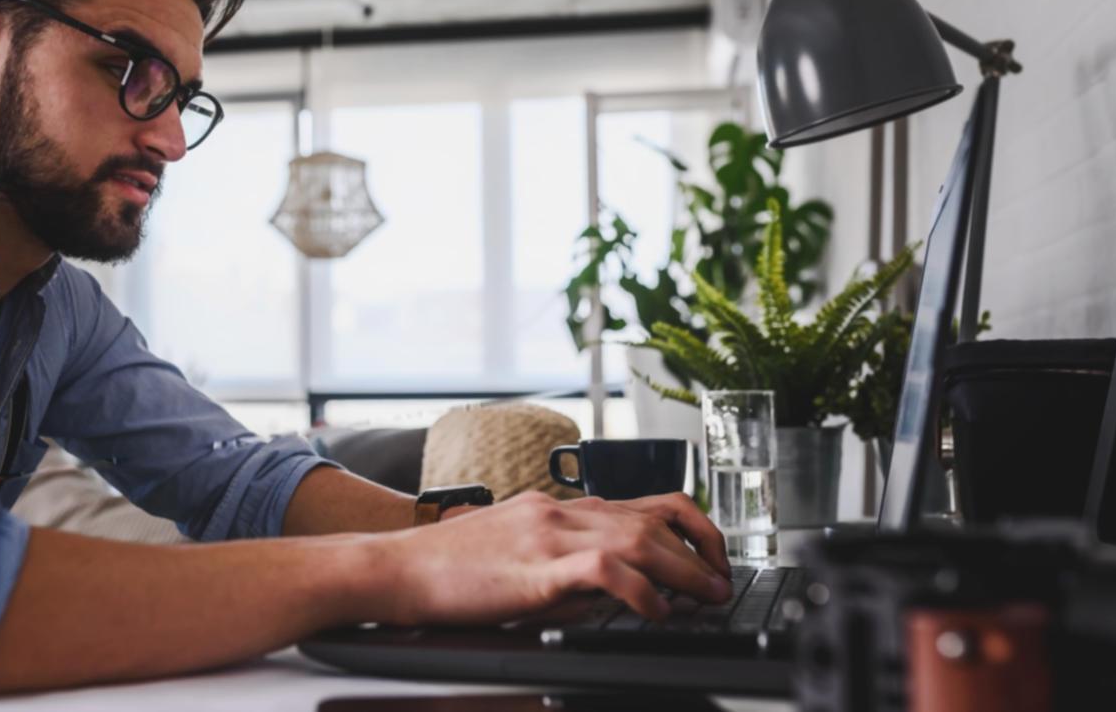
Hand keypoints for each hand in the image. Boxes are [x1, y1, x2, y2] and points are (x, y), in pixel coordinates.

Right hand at [377, 491, 729, 625]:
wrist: (395, 567)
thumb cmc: (446, 567)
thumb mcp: (513, 551)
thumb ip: (560, 561)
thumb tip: (609, 590)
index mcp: (554, 506)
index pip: (639, 502)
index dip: (686, 526)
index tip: (706, 555)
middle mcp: (557, 511)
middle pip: (651, 517)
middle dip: (699, 549)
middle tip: (720, 581)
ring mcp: (547, 535)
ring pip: (638, 538)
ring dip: (684, 570)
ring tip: (706, 597)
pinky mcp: (535, 567)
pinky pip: (605, 571)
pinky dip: (641, 591)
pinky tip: (654, 612)